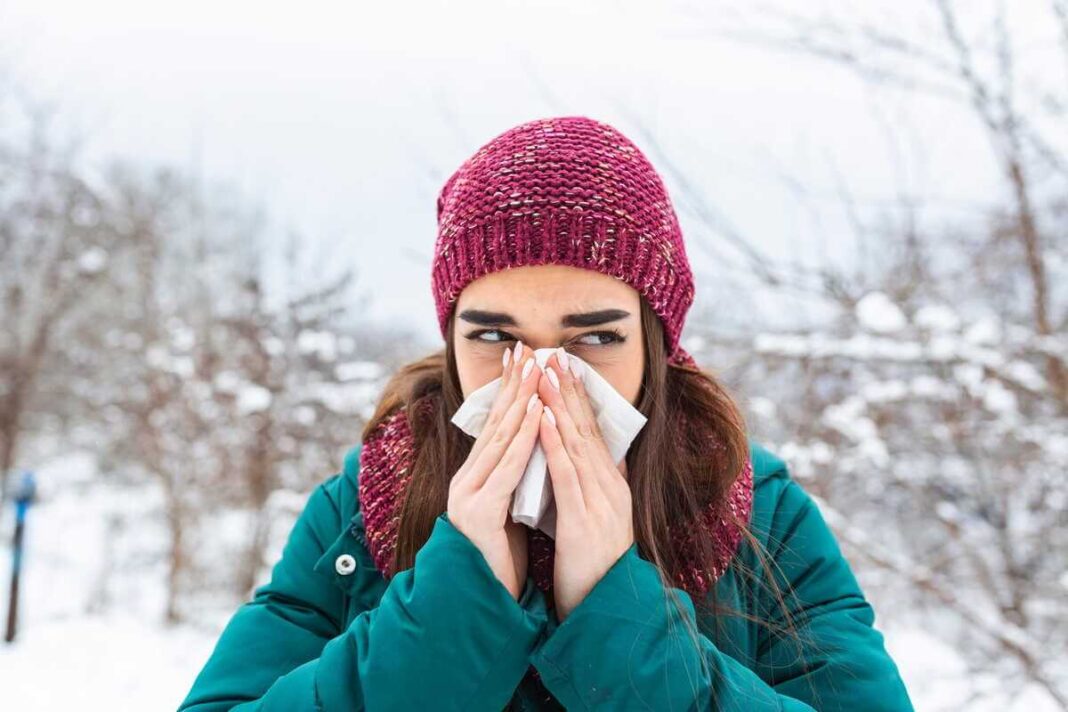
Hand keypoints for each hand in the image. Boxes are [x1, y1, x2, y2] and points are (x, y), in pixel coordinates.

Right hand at [447, 341, 542, 599]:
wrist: (478, 603)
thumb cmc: (498, 561)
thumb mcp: (508, 510)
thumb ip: (515, 481)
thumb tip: (534, 451)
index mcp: (477, 479)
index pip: (495, 427)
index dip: (510, 392)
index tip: (523, 361)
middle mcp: (468, 479)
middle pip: (495, 423)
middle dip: (513, 385)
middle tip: (527, 348)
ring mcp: (469, 493)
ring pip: (500, 438)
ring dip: (520, 400)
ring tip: (535, 369)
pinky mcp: (479, 511)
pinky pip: (507, 468)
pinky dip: (523, 438)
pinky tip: (535, 414)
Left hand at [535, 349, 633, 621]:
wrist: (607, 611)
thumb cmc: (593, 569)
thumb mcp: (593, 520)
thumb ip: (586, 490)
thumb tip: (575, 461)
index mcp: (611, 486)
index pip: (593, 432)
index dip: (577, 398)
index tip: (563, 366)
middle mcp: (609, 487)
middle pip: (587, 428)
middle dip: (568, 390)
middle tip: (552, 353)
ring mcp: (600, 502)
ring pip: (577, 443)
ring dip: (559, 405)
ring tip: (545, 372)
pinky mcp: (584, 520)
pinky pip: (566, 474)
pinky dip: (553, 443)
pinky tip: (542, 419)